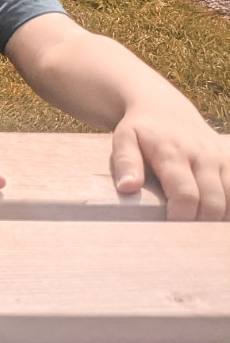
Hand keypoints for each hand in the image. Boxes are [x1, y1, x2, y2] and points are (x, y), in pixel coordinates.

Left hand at [111, 105, 229, 220]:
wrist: (164, 108)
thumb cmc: (141, 130)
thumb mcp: (123, 140)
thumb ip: (125, 163)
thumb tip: (127, 187)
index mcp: (173, 152)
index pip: (185, 194)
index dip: (181, 217)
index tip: (169, 229)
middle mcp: (203, 155)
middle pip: (213, 202)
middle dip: (201, 223)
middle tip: (184, 234)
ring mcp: (221, 157)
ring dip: (218, 218)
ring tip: (198, 227)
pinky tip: (216, 216)